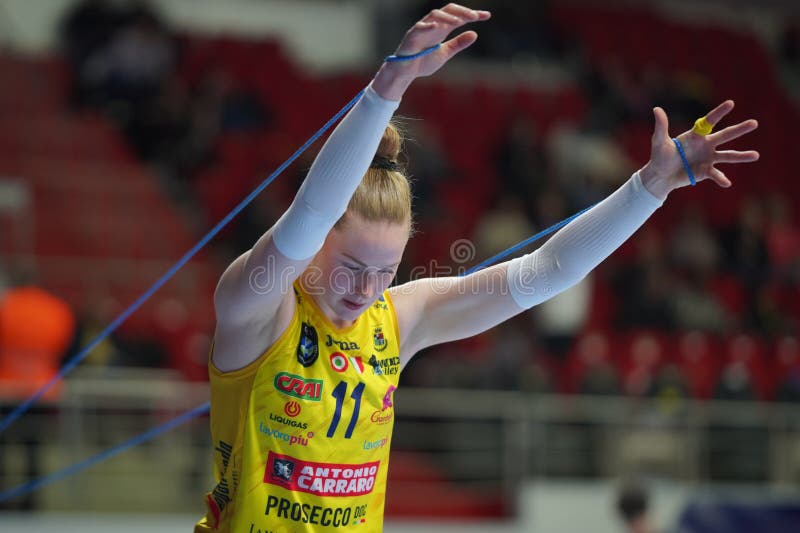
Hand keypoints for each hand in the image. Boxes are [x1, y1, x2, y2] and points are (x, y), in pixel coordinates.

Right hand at [372, 4, 490, 99]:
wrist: (405, 72)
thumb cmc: (422, 61)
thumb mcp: (445, 53)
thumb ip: (458, 44)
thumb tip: (475, 34)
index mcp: (442, 28)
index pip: (459, 16)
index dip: (472, 14)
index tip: (487, 16)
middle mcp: (433, 25)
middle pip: (448, 10)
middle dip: (462, 11)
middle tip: (475, 17)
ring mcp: (421, 28)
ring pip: (435, 15)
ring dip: (448, 17)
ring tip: (459, 22)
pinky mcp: (411, 36)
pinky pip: (419, 27)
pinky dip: (428, 25)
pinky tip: (438, 27)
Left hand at [638, 100, 758, 199]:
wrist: (661, 175)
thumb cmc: (660, 156)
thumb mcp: (659, 140)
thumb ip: (661, 126)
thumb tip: (657, 109)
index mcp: (696, 135)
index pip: (710, 121)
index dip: (719, 112)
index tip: (731, 103)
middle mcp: (706, 145)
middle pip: (725, 135)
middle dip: (740, 129)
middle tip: (754, 123)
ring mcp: (708, 158)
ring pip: (728, 155)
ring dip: (741, 156)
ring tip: (756, 155)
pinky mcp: (706, 171)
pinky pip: (716, 175)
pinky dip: (721, 179)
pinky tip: (727, 183)